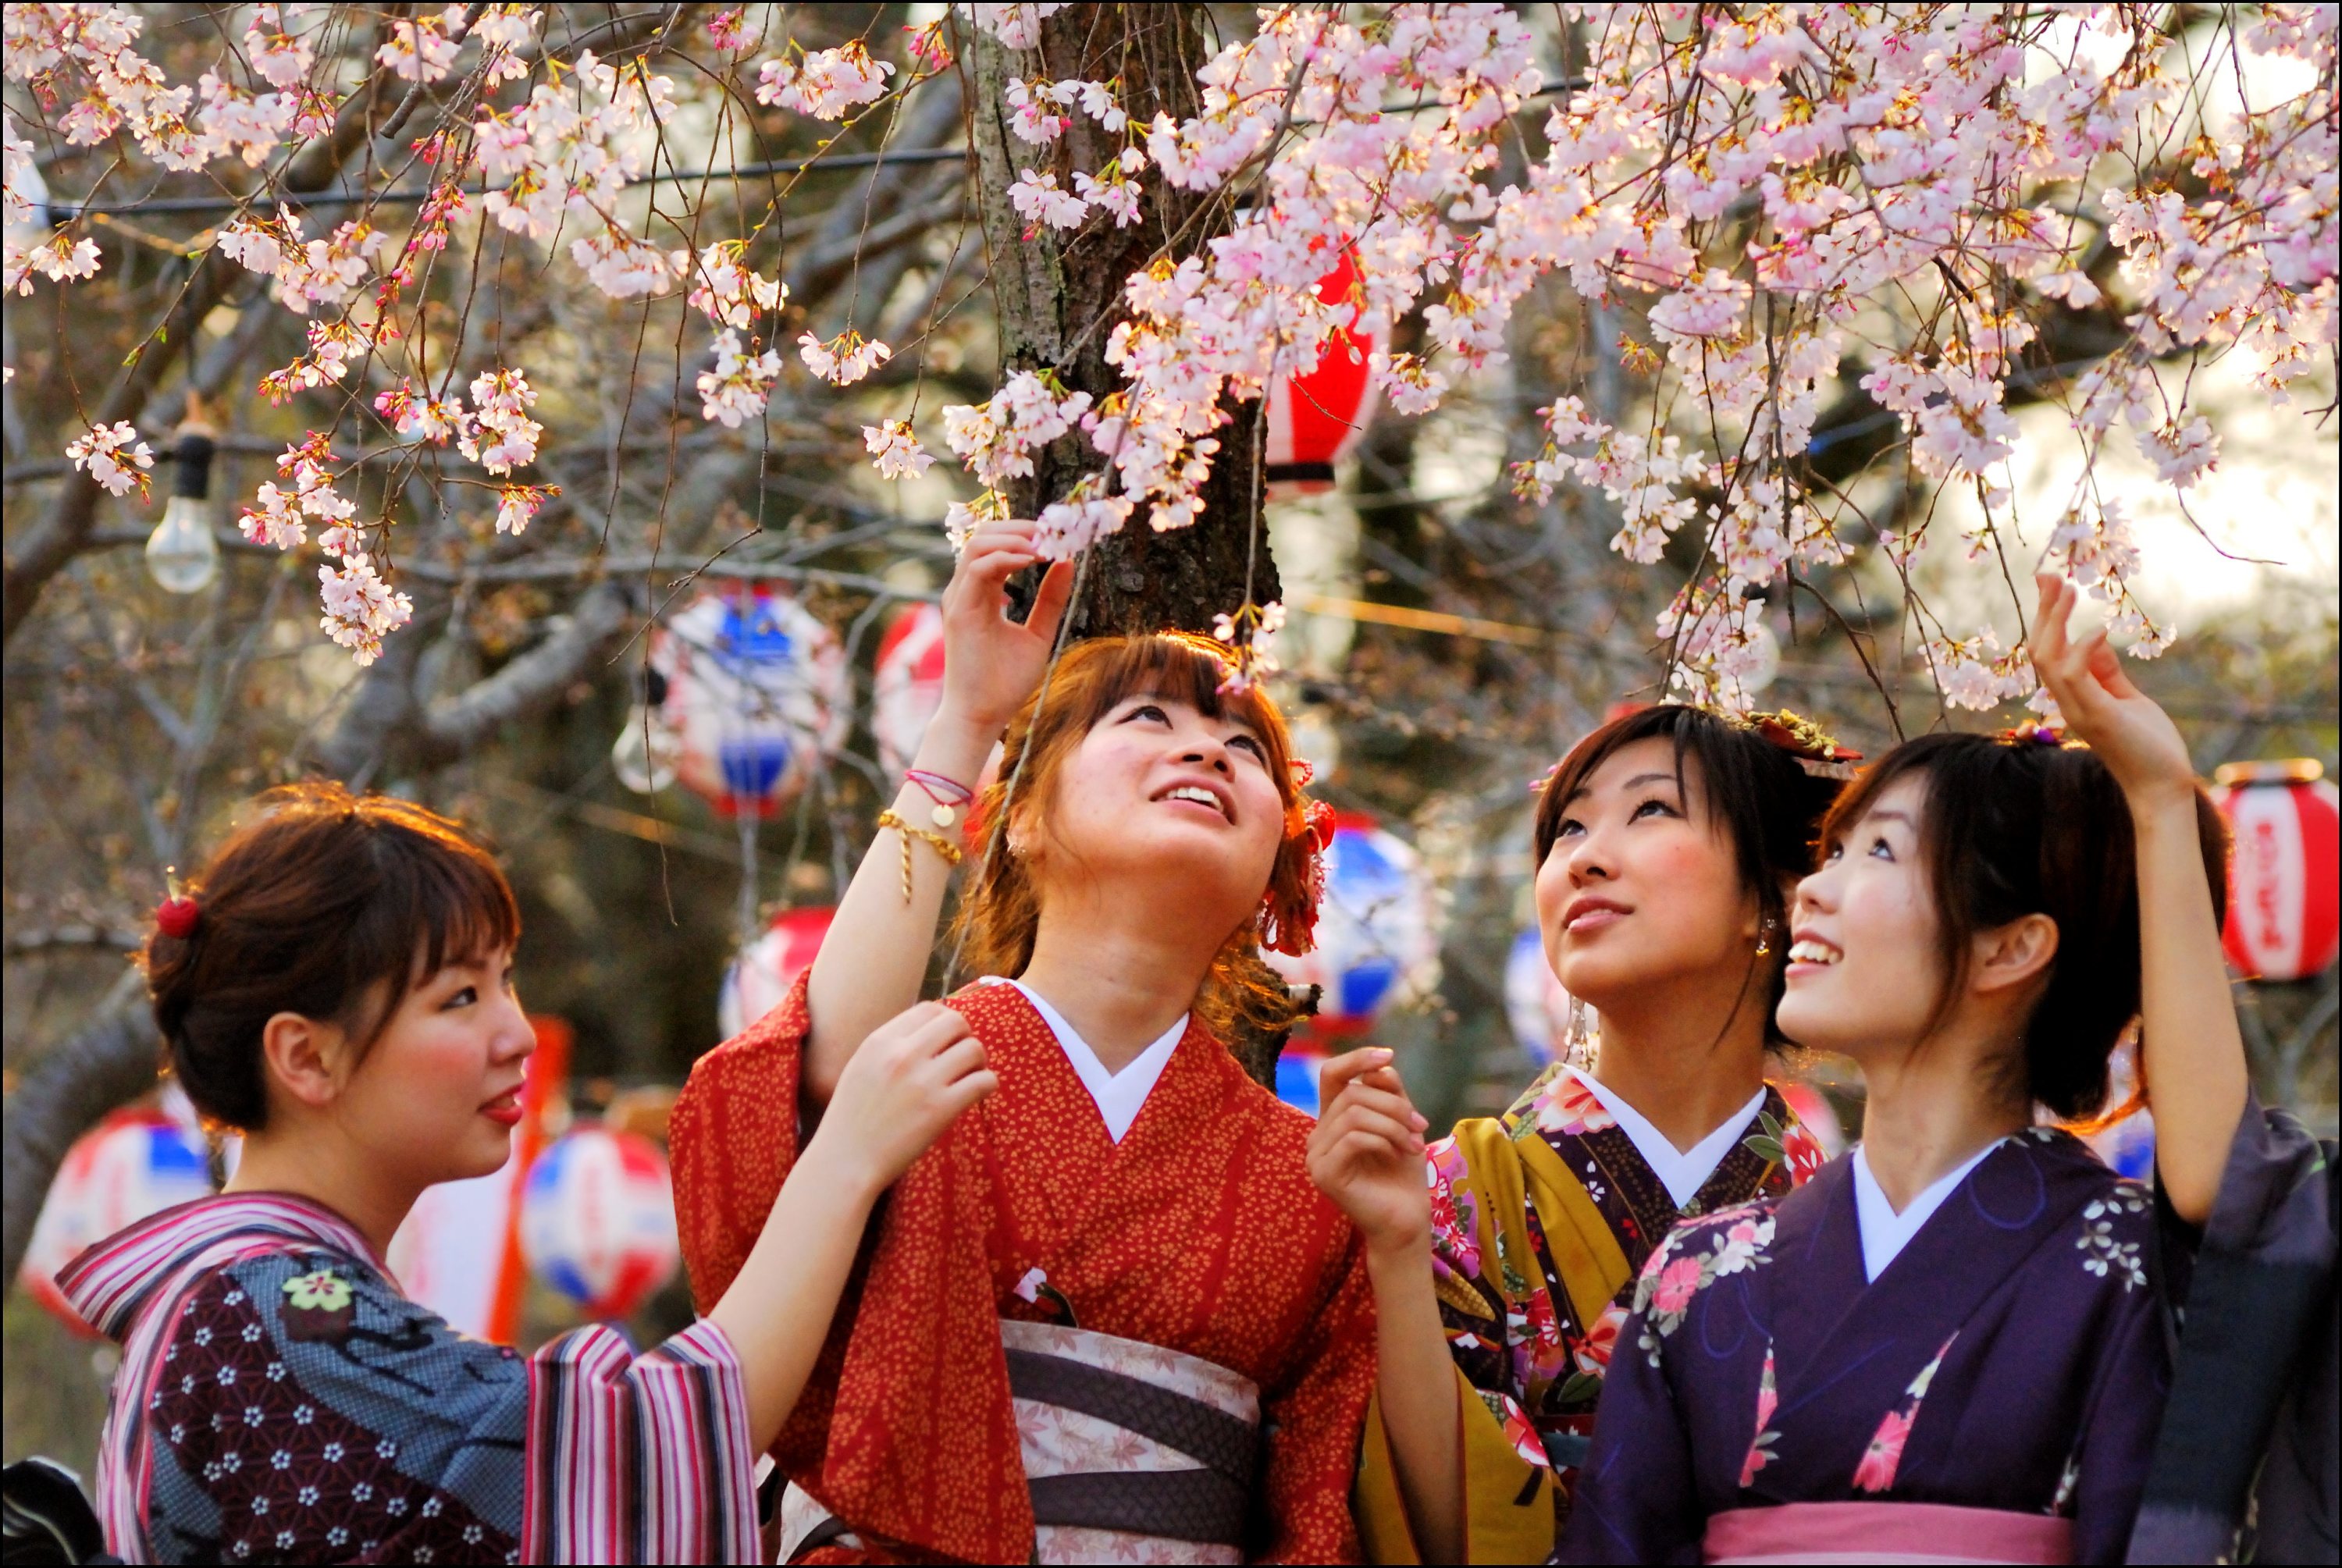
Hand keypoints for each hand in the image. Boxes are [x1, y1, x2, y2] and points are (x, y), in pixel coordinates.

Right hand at [807, 1002, 996, 1196]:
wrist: (845, 1162)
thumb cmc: (852, 1119)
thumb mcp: (861, 1067)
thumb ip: (890, 1046)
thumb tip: (931, 1029)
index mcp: (880, 1041)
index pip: (929, 1008)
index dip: (945, 1021)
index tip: (947, 1040)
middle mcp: (902, 1055)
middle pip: (956, 1022)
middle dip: (965, 1037)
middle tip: (962, 1058)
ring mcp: (923, 1082)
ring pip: (974, 1049)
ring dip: (979, 1061)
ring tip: (971, 1077)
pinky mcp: (941, 1110)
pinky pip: (983, 1081)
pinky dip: (987, 1084)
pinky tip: (976, 1094)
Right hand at [935, 520, 1076, 739]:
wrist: (982, 715)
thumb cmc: (1005, 682)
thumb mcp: (1038, 633)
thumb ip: (1050, 599)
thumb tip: (1067, 562)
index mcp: (980, 594)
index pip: (996, 547)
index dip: (1024, 534)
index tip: (1056, 535)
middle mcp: (965, 591)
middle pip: (983, 536)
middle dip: (1019, 528)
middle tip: (1052, 531)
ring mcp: (959, 599)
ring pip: (977, 545)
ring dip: (1013, 538)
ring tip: (1044, 544)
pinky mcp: (959, 611)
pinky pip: (978, 569)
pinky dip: (1006, 557)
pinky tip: (1031, 561)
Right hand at [1306, 1048, 1432, 1257]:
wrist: (1406, 1219)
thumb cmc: (1403, 1173)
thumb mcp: (1401, 1122)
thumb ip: (1389, 1092)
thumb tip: (1382, 1065)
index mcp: (1332, 1119)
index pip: (1332, 1074)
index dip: (1357, 1059)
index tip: (1389, 1054)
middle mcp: (1317, 1135)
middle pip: (1351, 1094)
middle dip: (1393, 1105)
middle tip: (1421, 1125)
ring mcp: (1316, 1156)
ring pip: (1354, 1114)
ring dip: (1393, 1125)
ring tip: (1414, 1144)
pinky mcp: (1323, 1174)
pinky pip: (1353, 1138)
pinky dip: (1383, 1141)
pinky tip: (1397, 1155)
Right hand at [2029, 573, 2196, 811]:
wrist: (2162, 786)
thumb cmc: (2148, 745)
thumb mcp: (2127, 698)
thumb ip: (2108, 671)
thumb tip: (2095, 637)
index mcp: (2073, 696)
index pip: (2047, 651)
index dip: (2045, 617)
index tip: (2049, 583)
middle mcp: (2067, 702)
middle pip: (2039, 649)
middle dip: (2043, 611)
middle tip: (2049, 575)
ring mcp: (2078, 710)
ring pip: (2048, 659)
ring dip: (2055, 622)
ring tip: (2067, 590)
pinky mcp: (2097, 716)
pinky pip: (2074, 677)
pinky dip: (2082, 650)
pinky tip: (2098, 630)